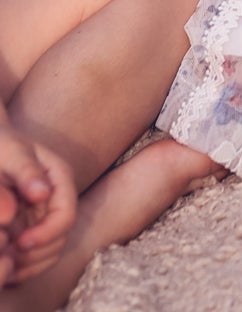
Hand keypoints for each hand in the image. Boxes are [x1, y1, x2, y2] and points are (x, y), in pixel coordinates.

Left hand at [0, 125, 75, 286]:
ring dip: (29, 264)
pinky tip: (4, 263)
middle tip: (6, 255)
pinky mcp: (33, 226)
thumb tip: (42, 194)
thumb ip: (25, 172)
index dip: (46, 235)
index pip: (66, 215)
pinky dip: (23, 266)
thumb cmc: (0, 144)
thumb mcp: (9, 153)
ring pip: (51, 251)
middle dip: (36, 254)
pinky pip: (37, 254)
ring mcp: (46, 214)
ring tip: (4, 260)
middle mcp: (58, 198)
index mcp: (60, 178)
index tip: (18, 242)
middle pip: (61, 239)